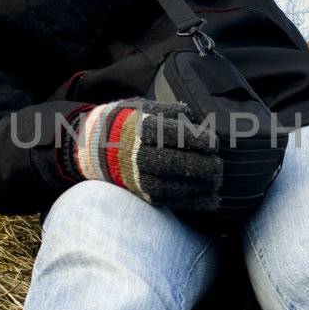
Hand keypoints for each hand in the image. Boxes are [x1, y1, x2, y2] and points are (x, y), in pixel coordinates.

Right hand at [65, 97, 222, 212]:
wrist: (90, 146)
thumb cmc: (123, 122)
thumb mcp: (141, 106)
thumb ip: (169, 111)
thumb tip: (195, 118)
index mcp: (140, 129)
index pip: (173, 135)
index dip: (196, 140)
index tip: (213, 143)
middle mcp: (138, 154)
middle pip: (175, 163)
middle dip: (202, 166)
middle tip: (219, 166)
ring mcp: (138, 177)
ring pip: (173, 185)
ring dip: (199, 186)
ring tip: (217, 182)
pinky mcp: (141, 193)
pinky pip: (169, 201)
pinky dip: (192, 202)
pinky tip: (212, 200)